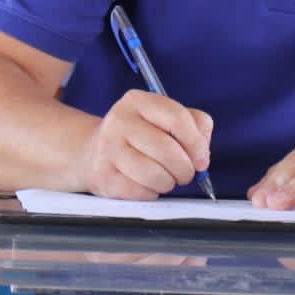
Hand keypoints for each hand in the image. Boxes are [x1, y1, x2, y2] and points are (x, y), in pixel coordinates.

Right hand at [76, 89, 212, 199]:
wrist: (92, 151)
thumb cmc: (139, 136)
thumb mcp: (165, 119)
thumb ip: (194, 126)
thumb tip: (202, 152)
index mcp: (139, 101)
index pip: (177, 118)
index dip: (196, 144)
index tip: (202, 160)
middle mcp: (120, 120)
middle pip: (167, 149)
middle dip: (184, 169)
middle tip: (184, 174)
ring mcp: (107, 147)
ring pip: (154, 174)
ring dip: (168, 183)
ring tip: (165, 179)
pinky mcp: (102, 174)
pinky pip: (140, 191)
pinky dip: (151, 193)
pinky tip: (146, 185)